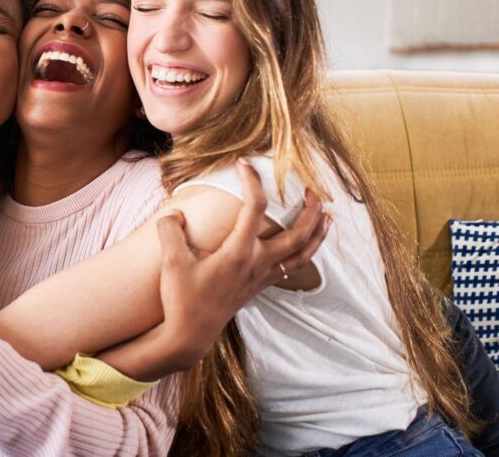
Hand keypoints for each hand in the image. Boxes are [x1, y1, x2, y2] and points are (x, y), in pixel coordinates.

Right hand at [154, 159, 328, 359]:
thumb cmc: (181, 298)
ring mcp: (261, 277)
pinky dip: (306, 252)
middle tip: (311, 188)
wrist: (190, 334)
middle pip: (297, 234)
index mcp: (238, 253)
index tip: (243, 163)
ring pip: (302, 253)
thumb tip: (176, 213)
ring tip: (328, 215)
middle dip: (309, 209)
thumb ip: (170, 230)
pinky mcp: (260, 287)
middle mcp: (256, 263)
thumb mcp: (171, 262)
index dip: (252, 180)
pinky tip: (307, 245)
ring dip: (317, 233)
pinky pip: (293, 267)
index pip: (254, 208)